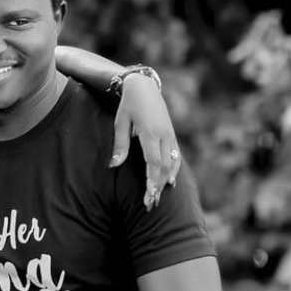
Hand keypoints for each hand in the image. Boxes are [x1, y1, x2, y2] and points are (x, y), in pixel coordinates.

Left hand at [111, 74, 181, 209]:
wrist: (144, 86)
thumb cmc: (128, 104)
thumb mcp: (120, 122)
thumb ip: (120, 145)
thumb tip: (114, 165)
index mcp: (150, 132)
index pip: (154, 162)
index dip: (152, 180)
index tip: (149, 195)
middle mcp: (163, 135)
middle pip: (164, 167)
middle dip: (158, 186)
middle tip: (150, 203)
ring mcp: (170, 134)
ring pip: (172, 163)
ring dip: (166, 181)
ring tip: (158, 197)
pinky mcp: (171, 134)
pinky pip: (176, 155)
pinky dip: (174, 169)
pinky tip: (171, 182)